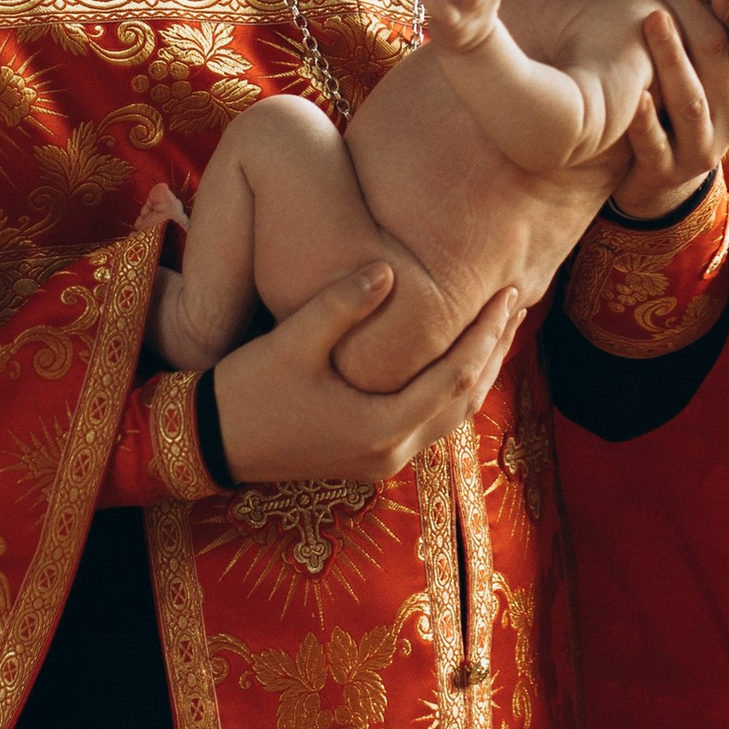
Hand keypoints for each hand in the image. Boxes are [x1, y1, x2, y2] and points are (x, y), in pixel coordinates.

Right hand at [213, 263, 522, 487]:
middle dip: (495, 349)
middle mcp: (391, 451)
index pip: (457, 376)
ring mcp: (382, 460)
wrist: (210, 442)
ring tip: (498, 327)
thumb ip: (341, 305)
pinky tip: (456, 359)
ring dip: (479, 371)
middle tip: (518, 301)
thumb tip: (388, 268)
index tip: (510, 292)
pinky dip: (452, 388)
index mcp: (380, 426)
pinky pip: (431, 422)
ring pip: (452, 416)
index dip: (487, 333)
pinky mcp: (370, 457)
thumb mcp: (291, 343)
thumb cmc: (248, 391)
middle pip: (465, 398)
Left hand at [607, 0, 728, 218]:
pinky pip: (657, 145)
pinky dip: (645, 121)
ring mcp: (706, 142)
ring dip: (671, 55)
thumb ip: (707, 14)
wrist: (655, 173)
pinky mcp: (670, 170)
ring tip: (650, 18)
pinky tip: (633, 98)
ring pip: (692, 97)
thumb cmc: (679, 94)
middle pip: (718, 49)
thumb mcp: (706, 62)